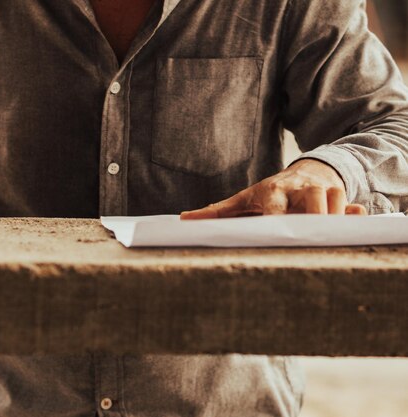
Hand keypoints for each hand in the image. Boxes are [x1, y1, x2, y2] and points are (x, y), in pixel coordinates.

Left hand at [181, 159, 366, 218]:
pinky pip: (355, 208)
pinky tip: (351, 224)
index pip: (274, 207)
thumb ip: (216, 212)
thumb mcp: (242, 200)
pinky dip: (355, 217)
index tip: (274, 235)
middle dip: (313, 217)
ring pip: (336, 200)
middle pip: (312, 199)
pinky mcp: (342, 197)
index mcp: (272, 192)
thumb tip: (184, 219)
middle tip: (307, 236)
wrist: (305, 172)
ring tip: (323, 236)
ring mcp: (323, 191)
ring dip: (333, 218)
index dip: (276, 221)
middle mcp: (299, 189)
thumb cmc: (269, 193)